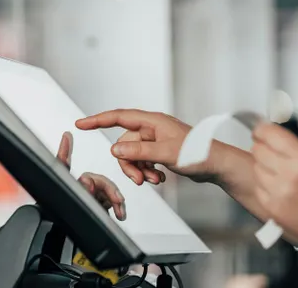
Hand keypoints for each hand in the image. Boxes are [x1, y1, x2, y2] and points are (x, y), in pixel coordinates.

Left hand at [57, 132, 125, 220]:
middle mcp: (79, 190)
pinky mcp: (98, 208)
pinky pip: (110, 203)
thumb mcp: (75, 206)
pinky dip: (117, 207)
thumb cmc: (68, 225)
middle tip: (115, 199)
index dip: (65, 150)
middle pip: (98, 180)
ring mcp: (89, 199)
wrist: (69, 245)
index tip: (67, 135)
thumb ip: (80, 189)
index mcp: (69, 187)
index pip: (65, 165)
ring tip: (119, 209)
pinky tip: (119, 213)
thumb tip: (84, 171)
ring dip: (116, 199)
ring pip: (107, 192)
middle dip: (108, 189)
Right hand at [76, 109, 238, 184]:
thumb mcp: (166, 153)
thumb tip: (115, 151)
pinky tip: (159, 178)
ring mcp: (156, 141)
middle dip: (129, 163)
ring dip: (139, 169)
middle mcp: (152, 129)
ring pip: (133, 155)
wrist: (216, 165)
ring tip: (153, 179)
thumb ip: (139, 152)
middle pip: (124, 144)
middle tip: (139, 178)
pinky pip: (143, 161)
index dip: (98, 120)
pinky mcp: (160, 152)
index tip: (81, 124)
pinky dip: (147, 171)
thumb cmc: (198, 153)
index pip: (119, 117)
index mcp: (152, 121)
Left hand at [249, 122, 297, 247]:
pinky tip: (279, 187)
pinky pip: (258, 187)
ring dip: (263, 166)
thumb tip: (273, 137)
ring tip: (280, 173)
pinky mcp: (271, 207)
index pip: (271, 134)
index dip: (262, 130)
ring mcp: (278, 192)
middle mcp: (289, 175)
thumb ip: (295, 150)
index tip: (259, 130)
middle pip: (259, 150)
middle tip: (269, 150)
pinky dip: (264, 184)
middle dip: (262, 147)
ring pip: (256, 167)